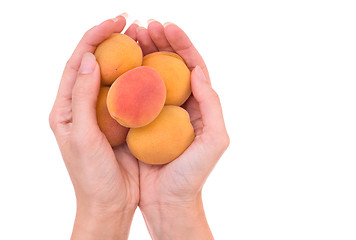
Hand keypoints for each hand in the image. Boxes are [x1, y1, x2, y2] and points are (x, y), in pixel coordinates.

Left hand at [49, 15, 139, 239]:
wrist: (109, 202)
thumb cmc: (90, 175)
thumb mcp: (80, 136)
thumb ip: (81, 98)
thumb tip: (87, 58)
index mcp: (66, 107)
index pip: (77, 62)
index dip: (94, 37)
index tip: (117, 21)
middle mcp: (83, 105)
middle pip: (96, 63)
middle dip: (113, 40)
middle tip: (136, 24)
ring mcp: (104, 113)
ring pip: (116, 76)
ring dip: (130, 55)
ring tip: (147, 39)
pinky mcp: (121, 122)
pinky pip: (131, 94)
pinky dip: (141, 78)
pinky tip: (154, 69)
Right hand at [136, 21, 229, 238]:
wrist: (169, 201)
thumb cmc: (193, 174)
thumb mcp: (214, 140)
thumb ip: (212, 104)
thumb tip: (198, 71)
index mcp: (200, 105)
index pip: (193, 65)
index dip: (181, 44)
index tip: (166, 27)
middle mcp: (181, 104)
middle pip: (172, 65)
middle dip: (160, 41)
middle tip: (143, 26)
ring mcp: (160, 111)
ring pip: (152, 75)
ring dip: (143, 53)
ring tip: (131, 36)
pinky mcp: (142, 122)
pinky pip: (136, 94)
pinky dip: (129, 77)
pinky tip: (118, 65)